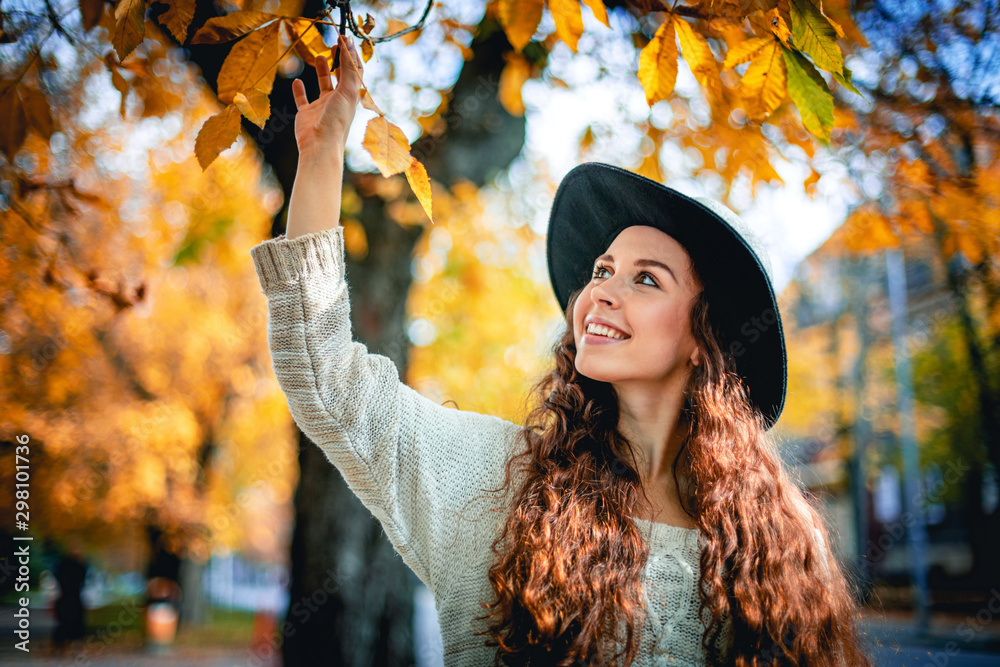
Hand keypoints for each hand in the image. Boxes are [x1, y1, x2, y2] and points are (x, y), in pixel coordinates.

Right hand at [291, 34, 364, 162]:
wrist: (320, 145)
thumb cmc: (337, 120)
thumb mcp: (346, 91)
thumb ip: (347, 68)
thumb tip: (348, 44)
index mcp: (351, 96)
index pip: (355, 72)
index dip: (352, 55)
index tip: (345, 38)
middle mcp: (338, 100)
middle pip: (341, 76)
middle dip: (339, 60)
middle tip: (335, 44)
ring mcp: (322, 107)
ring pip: (323, 85)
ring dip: (322, 71)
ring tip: (319, 55)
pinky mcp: (307, 114)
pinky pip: (303, 100)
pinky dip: (299, 91)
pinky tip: (297, 81)